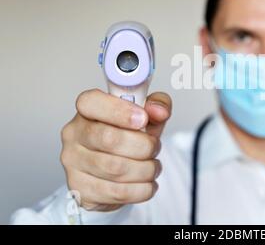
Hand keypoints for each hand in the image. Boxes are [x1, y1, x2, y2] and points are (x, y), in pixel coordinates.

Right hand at [60, 89, 171, 211]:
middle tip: (155, 148)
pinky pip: (117, 192)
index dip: (119, 111)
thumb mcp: (147, 115)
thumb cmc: (130, 135)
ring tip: (153, 167)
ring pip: (115, 168)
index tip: (143, 119)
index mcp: (86, 109)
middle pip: (109, 139)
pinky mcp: (81, 190)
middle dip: (143, 145)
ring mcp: (73, 163)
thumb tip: (160, 111)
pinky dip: (141, 189)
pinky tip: (147, 184)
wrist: (118, 170)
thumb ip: (157, 105)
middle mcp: (73, 134)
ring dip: (146, 169)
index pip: (91, 103)